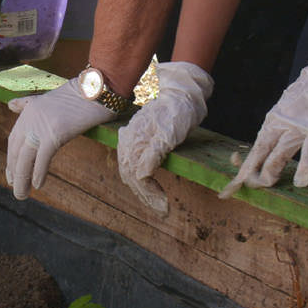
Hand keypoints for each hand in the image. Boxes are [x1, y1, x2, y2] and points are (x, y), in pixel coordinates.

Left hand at [5, 80, 118, 199]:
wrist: (97, 90)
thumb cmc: (78, 96)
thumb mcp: (47, 98)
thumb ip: (27, 104)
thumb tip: (10, 105)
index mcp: (28, 111)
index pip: (14, 140)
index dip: (11, 159)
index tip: (11, 175)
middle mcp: (30, 118)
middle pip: (17, 151)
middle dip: (14, 172)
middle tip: (16, 190)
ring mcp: (42, 125)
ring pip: (26, 157)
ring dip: (22, 178)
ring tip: (21, 194)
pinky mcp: (56, 133)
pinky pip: (42, 157)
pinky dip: (38, 172)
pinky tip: (38, 185)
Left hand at [117, 63, 213, 213]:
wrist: (181, 97)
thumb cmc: (169, 115)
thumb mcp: (152, 134)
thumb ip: (145, 151)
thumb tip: (140, 172)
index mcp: (128, 139)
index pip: (127, 170)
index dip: (139, 190)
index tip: (152, 203)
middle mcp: (130, 140)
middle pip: (129, 175)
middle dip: (144, 196)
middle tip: (160, 211)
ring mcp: (142, 140)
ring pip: (136, 175)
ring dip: (149, 195)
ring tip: (162, 207)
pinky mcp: (157, 141)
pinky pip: (147, 165)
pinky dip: (150, 183)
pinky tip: (159, 195)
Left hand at [221, 32, 307, 196]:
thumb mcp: (294, 110)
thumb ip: (293, 128)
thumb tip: (301, 147)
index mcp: (275, 122)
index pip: (256, 147)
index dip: (245, 165)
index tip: (235, 181)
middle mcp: (281, 125)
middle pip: (260, 152)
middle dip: (250, 172)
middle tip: (242, 187)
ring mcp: (298, 128)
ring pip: (279, 153)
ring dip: (271, 171)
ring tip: (266, 184)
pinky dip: (306, 168)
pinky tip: (301, 181)